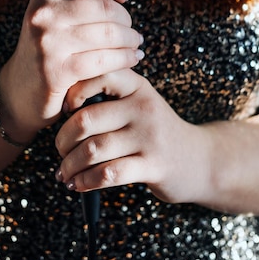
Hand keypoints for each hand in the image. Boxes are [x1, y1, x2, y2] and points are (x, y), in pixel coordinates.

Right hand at [0, 0, 143, 140]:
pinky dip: (125, 59)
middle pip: (106, 7)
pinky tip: (131, 60)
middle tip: (131, 31)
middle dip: (127, 20)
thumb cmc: (50, 48)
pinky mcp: (56, 71)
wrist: (19, 90)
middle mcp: (43, 13)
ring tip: (135, 44)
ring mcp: (48, 42)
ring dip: (131, 41)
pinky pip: (104, 60)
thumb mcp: (65, 14)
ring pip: (109, 34)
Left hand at [55, 70, 206, 203]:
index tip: (65, 110)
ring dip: (70, 165)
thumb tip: (60, 105)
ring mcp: (149, 136)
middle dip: (63, 139)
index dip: (73, 91)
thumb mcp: (139, 102)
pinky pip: (107, 174)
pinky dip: (85, 181)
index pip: (98, 75)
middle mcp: (142, 107)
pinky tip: (78, 184)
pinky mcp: (152, 165)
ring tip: (63, 172)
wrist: (199, 159)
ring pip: (93, 149)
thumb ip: (110, 96)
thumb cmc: (155, 130)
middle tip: (59, 150)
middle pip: (86, 119)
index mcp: (136, 86)